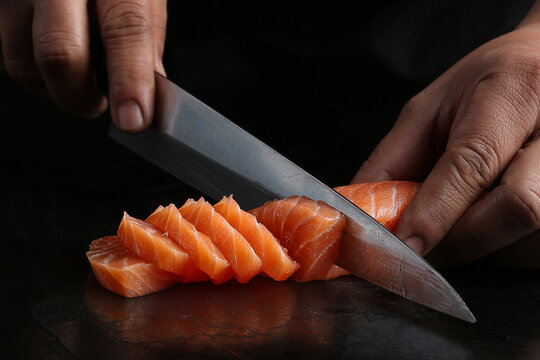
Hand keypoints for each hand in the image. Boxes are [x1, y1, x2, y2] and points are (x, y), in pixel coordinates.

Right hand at [0, 0, 166, 130]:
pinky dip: (34, 71)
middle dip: (81, 98)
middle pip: (60, 53)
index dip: (130, 80)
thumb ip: (144, 42)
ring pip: (23, 63)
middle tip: (99, 105)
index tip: (133, 119)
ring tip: (77, 76)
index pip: (124, 29)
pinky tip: (52, 56)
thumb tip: (148, 96)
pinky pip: (6, 53)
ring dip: (54, 89)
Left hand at [352, 2, 539, 267]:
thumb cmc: (484, 86)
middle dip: (461, 239)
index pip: (473, 164)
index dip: (435, 212)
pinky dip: (508, 248)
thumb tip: (359, 210)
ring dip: (486, 247)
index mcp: (513, 94)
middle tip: (425, 243)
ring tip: (460, 222)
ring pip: (534, 235)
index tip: (405, 244)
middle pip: (518, 207)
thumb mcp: (429, 110)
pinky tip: (489, 224)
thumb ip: (393, 160)